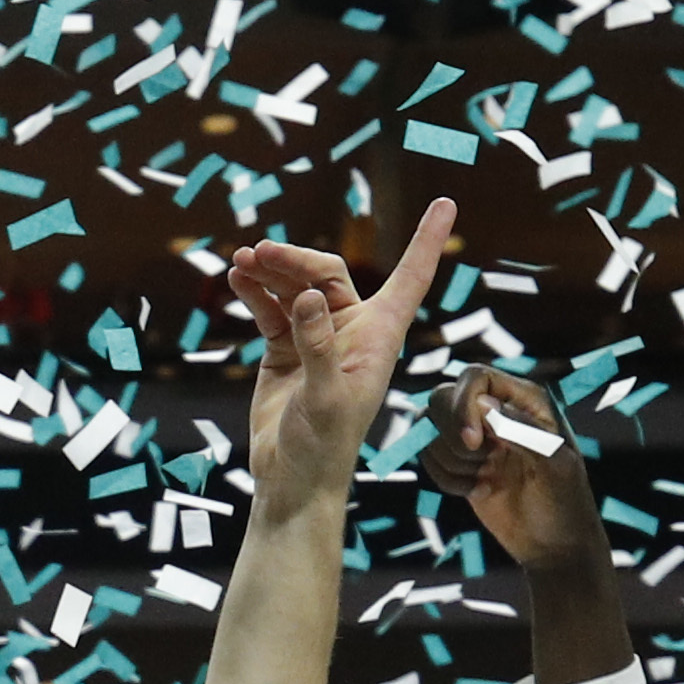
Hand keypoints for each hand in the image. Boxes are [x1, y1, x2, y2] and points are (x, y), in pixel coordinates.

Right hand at [228, 202, 457, 507]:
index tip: (445, 204)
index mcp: (379, 337)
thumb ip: (318, 346)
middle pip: (327, 272)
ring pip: (295, 286)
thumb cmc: (323, 447)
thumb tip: (306, 297)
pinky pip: (271, 308)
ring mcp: (317, 337)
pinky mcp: (286, 349)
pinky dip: (255, 291)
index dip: (428, 240)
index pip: (410, 278)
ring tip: (241, 262)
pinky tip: (238, 278)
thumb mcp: (326, 398)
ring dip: (269, 271)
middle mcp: (353, 330)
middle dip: (295, 258)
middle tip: (260, 253)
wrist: (292, 479)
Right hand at [415, 367, 596, 571]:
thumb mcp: (554, 464)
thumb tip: (483, 403)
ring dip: (449, 460)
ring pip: (429, 429)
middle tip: (479, 462)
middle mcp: (496, 412)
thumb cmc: (565, 501)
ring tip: (483, 478)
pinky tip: (476, 492)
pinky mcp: (461, 464)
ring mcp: (476, 438)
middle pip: (442, 398)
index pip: (475, 377)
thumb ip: (521, 430)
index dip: (464, 404)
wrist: (555, 545)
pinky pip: (428, 457)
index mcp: (524, 400)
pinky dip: (444, 477)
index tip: (475, 443)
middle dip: (452, 435)